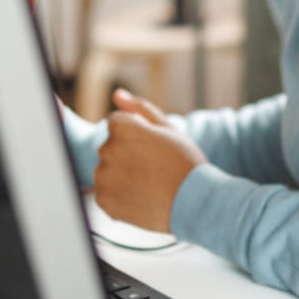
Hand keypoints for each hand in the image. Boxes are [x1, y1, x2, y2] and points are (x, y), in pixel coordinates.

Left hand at [94, 89, 206, 232]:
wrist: (195, 203)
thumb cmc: (184, 162)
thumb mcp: (167, 128)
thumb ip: (139, 108)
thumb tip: (117, 94)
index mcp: (121, 127)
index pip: (116, 125)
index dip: (137, 136)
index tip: (152, 149)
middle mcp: (107, 149)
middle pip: (110, 148)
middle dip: (126, 154)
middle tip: (153, 168)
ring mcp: (104, 177)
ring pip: (106, 171)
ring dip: (121, 175)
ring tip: (147, 185)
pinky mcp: (104, 200)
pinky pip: (105, 193)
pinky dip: (118, 196)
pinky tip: (140, 197)